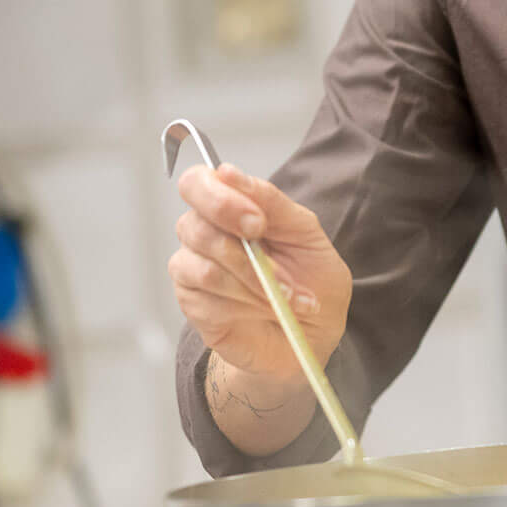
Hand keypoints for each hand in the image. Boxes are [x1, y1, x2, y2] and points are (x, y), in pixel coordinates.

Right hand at [168, 162, 351, 385]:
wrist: (313, 334)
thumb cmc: (311, 279)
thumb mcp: (306, 233)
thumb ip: (271, 202)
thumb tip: (228, 172)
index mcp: (229, 207)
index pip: (197, 183)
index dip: (220, 197)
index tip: (257, 221)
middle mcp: (204, 234)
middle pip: (192, 224)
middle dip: (239, 245)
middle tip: (272, 262)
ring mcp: (193, 271)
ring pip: (203, 266)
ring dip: (253, 281)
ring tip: (287, 294)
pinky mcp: (194, 306)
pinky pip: (206, 299)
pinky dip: (246, 304)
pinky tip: (269, 308)